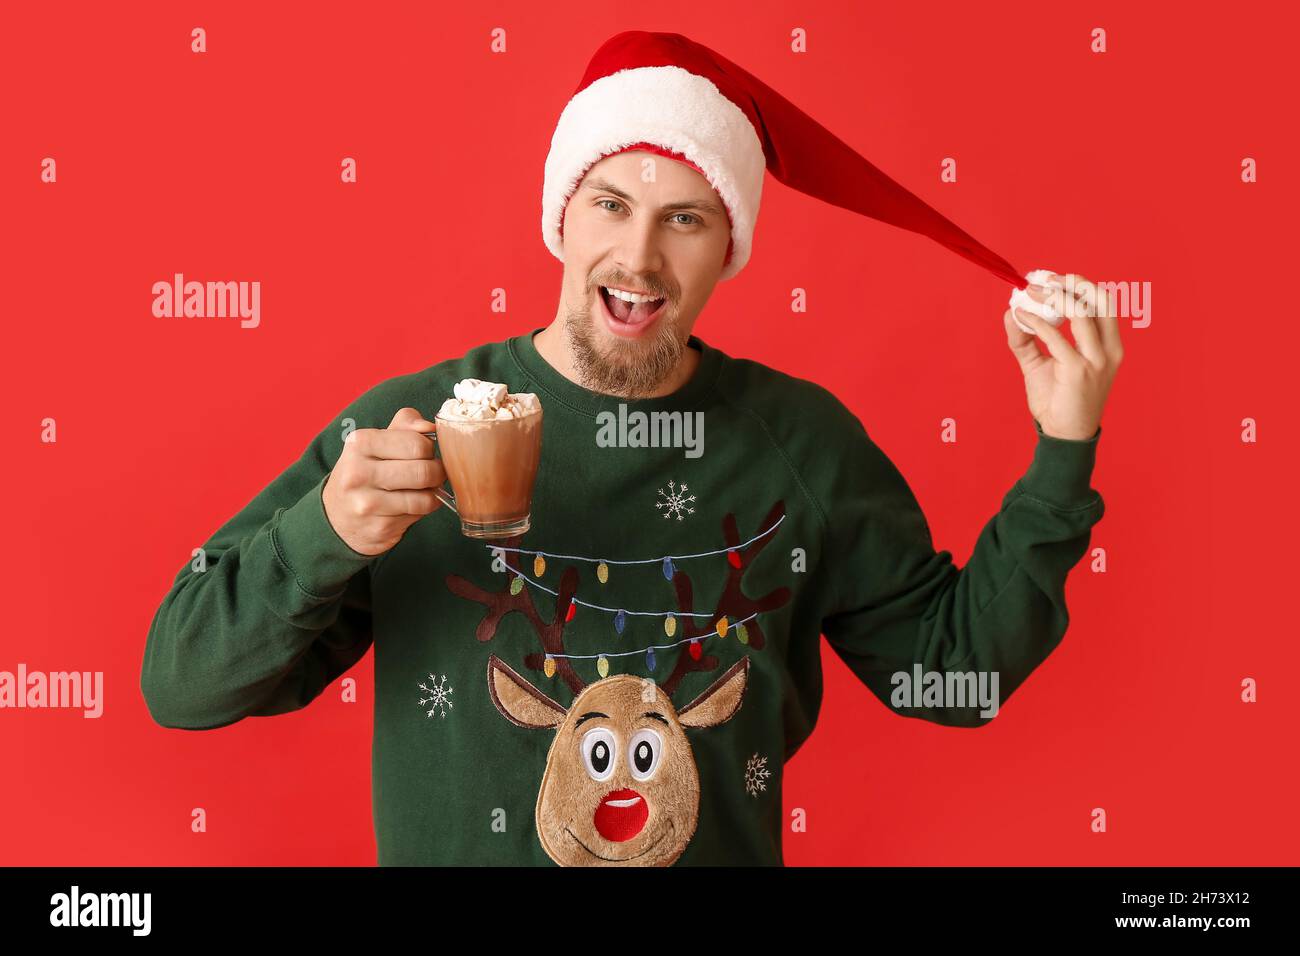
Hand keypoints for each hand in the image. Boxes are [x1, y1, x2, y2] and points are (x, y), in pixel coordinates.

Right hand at [321, 406, 447, 555]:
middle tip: (432, 472)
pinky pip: (420, 513)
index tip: (423, 453)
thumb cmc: (364, 473)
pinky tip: (415, 503)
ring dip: (434, 491)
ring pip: (426, 495)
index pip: (417, 443)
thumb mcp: (376, 443)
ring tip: (425, 487)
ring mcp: (367, 503)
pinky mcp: (380, 526)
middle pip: (424, 470)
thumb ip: (405, 426)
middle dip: (437, 471)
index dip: (429, 448)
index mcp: (359, 443)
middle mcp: (358, 473)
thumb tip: (430, 426)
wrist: (337, 518)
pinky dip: (427, 507)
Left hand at [1005, 272, 1122, 439]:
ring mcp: (1097, 360)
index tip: (1052, 279)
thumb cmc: (1058, 400)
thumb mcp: (1042, 363)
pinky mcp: (1078, 370)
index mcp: (1110, 345)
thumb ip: (1027, 339)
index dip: (1079, 285)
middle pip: (1099, 300)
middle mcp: (1109, 350)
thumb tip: (1011, 311)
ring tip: (1029, 294)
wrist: (1063, 435)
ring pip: (1080, 313)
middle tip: (1043, 280)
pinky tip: (1022, 317)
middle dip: (1072, 283)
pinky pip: (1055, 336)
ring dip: (1052, 297)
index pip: (1103, 303)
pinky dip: (1036, 322)